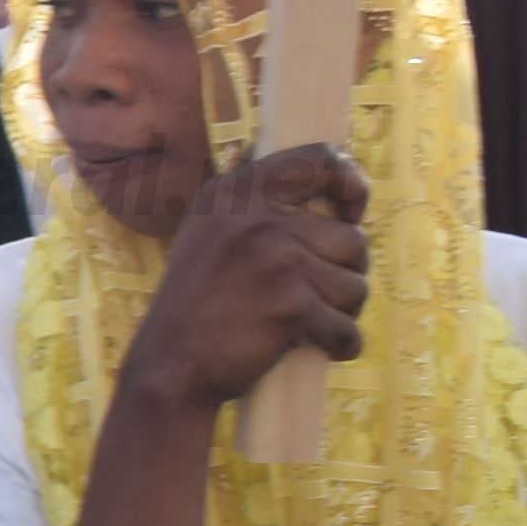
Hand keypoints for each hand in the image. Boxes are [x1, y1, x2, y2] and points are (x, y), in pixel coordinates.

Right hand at [124, 146, 367, 419]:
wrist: (170, 365)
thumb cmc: (199, 303)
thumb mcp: (209, 231)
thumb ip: (255, 202)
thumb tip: (327, 171)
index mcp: (235, 191)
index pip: (321, 160)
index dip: (351, 184)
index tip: (352, 213)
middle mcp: (255, 218)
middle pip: (353, 240)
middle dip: (344, 274)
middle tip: (312, 296)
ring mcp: (275, 260)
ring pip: (356, 286)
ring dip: (341, 312)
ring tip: (307, 323)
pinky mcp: (291, 305)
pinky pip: (347, 328)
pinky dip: (340, 345)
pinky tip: (318, 349)